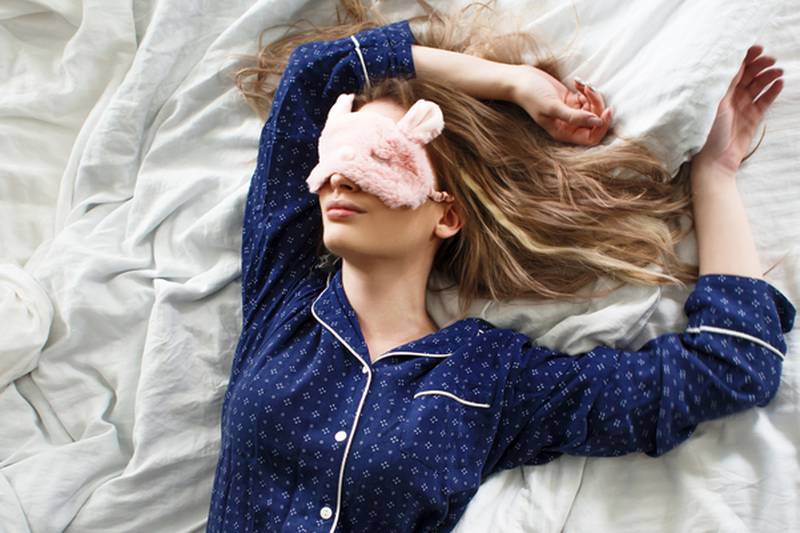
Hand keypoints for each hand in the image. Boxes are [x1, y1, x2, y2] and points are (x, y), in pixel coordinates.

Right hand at [511, 65, 612, 145]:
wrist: (520, 80)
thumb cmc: (532, 96)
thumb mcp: (553, 107)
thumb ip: (575, 117)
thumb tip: (597, 122)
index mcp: (564, 133)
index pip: (591, 138)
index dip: (602, 127)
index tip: (607, 110)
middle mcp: (569, 125)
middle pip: (595, 122)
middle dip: (597, 105)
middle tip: (589, 89)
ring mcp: (571, 112)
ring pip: (594, 108)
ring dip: (593, 94)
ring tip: (582, 84)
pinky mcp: (571, 100)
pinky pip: (588, 98)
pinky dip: (586, 89)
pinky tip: (576, 82)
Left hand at [693, 44, 783, 173]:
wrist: (714, 160)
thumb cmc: (708, 132)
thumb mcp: (716, 104)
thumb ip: (727, 84)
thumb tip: (737, 62)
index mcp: (717, 91)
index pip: (733, 69)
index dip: (745, 57)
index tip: (758, 48)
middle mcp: (730, 97)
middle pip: (748, 75)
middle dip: (760, 65)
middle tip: (771, 60)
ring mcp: (742, 107)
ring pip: (758, 86)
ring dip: (769, 76)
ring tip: (778, 72)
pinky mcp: (752, 118)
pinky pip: (765, 100)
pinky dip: (772, 91)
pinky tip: (780, 83)